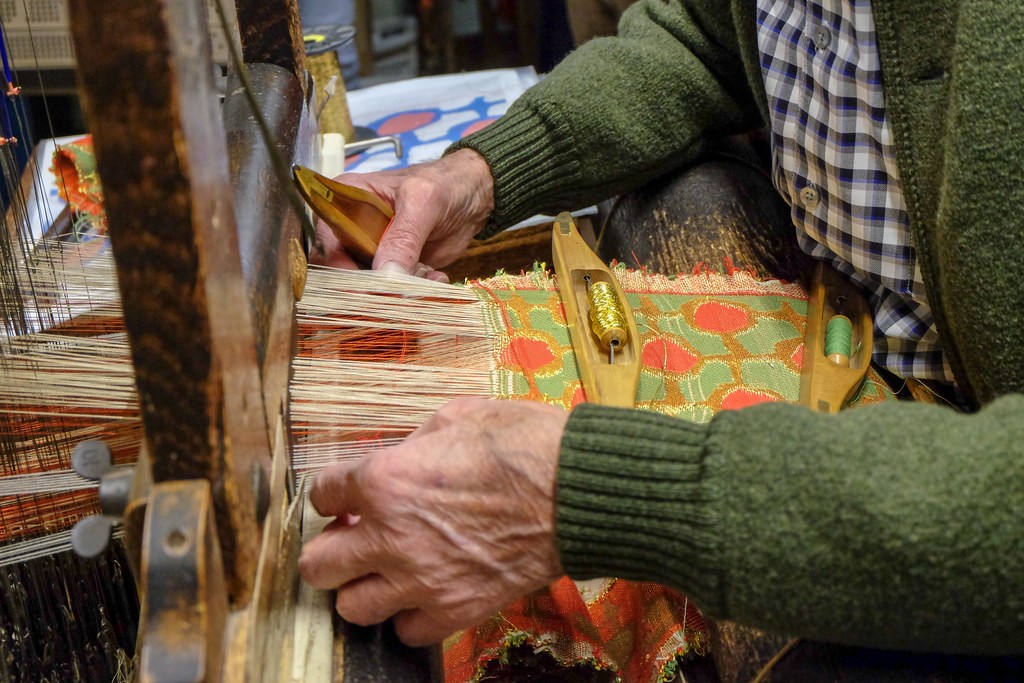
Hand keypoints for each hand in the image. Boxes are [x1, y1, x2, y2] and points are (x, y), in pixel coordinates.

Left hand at [298, 397, 567, 645]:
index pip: (321, 493)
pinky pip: (407, 631)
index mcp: (385, 480)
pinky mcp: (456, 609)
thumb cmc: (523, 444)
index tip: (343, 497)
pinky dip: (409, 616)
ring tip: (382, 572)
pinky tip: (422, 593)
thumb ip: (413, 442)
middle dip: (329, 549)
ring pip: (352, 608)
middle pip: (317, 566)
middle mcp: (391, 536)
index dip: (331, 493)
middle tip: (351, 540)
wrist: (576, 490)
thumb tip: (400, 458)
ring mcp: (422, 580)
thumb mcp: (457, 416)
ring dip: (361, 588)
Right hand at [309, 149, 493, 278]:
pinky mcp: (392, 268)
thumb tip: (385, 276)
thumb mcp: (422, 203)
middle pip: (342, 271)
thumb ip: (402, 238)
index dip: (338, 269)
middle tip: (403, 291)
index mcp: (344, 200)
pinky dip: (414, 292)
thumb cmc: (443, 184)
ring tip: (429, 278)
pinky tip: (436, 277)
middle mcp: (351, 229)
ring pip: (369, 286)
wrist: (473, 195)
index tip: (365, 288)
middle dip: (372, 286)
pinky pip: (394, 291)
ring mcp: (371, 251)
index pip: (325, 243)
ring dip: (398, 291)